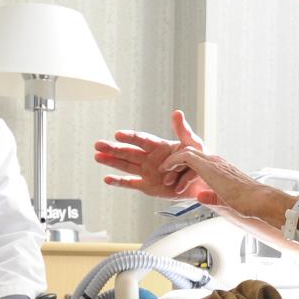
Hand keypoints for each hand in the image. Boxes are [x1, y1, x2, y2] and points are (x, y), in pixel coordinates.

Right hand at [94, 110, 212, 198]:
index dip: (129, 137)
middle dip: (113, 148)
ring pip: (125, 165)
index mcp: (158, 146)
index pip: (141, 140)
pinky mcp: (147, 186)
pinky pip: (131, 184)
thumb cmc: (197, 160)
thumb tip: (177, 113)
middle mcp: (149, 158)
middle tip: (98, 145)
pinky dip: (119, 182)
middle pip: (128, 152)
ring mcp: (146, 171)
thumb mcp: (192, 143)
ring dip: (111, 161)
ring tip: (97, 157)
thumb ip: (183, 130)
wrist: (201, 182)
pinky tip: (107, 179)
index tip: (118, 134)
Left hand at [160, 146, 257, 208]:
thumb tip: (201, 197)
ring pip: (186, 152)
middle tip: (165, 171)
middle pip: (191, 152)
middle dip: (176, 160)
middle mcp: (217, 162)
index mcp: (221, 170)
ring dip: (172, 161)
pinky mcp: (209, 166)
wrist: (259, 201)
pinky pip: (185, 157)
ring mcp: (213, 162)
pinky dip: (173, 162)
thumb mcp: (225, 202)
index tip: (176, 174)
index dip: (185, 166)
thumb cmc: (249, 205)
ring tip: (163, 171)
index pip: (199, 161)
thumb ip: (212, 198)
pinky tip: (166, 170)